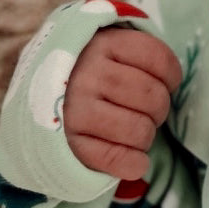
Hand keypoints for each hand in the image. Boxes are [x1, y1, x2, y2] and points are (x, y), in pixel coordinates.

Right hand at [62, 28, 182, 180]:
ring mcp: (75, 111)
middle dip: (158, 109)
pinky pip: (120, 160)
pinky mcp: (71, 145)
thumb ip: (140, 55)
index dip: (171, 77)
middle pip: (154, 97)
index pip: (160, 59)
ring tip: (132, 131)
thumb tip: (173, 81)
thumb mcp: (109, 48)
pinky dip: (135, 163)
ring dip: (145, 137)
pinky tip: (133, 159)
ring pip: (141, 131)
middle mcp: (86, 74)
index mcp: (102, 44)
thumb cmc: (88, 73)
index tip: (163, 83)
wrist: (34, 99)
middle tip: (143, 110)